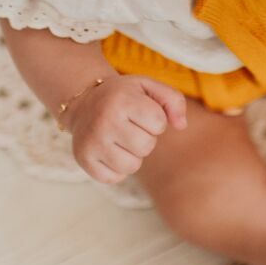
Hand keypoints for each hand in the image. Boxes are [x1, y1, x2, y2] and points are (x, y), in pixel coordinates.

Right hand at [64, 75, 188, 184]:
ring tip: (121, 139)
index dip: (156, 120)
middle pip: (146, 146)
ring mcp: (92, 142)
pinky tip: (109, 150)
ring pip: (132, 166)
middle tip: (130, 127)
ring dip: (132, 155)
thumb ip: (174, 100)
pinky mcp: (84, 159)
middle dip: (145, 138)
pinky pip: (114, 177)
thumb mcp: (148, 87)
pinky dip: (116, 168)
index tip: (142, 113)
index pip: (159, 124)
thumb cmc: (123, 96)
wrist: (83, 102)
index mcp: (122, 100)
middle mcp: (104, 121)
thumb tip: (182, 125)